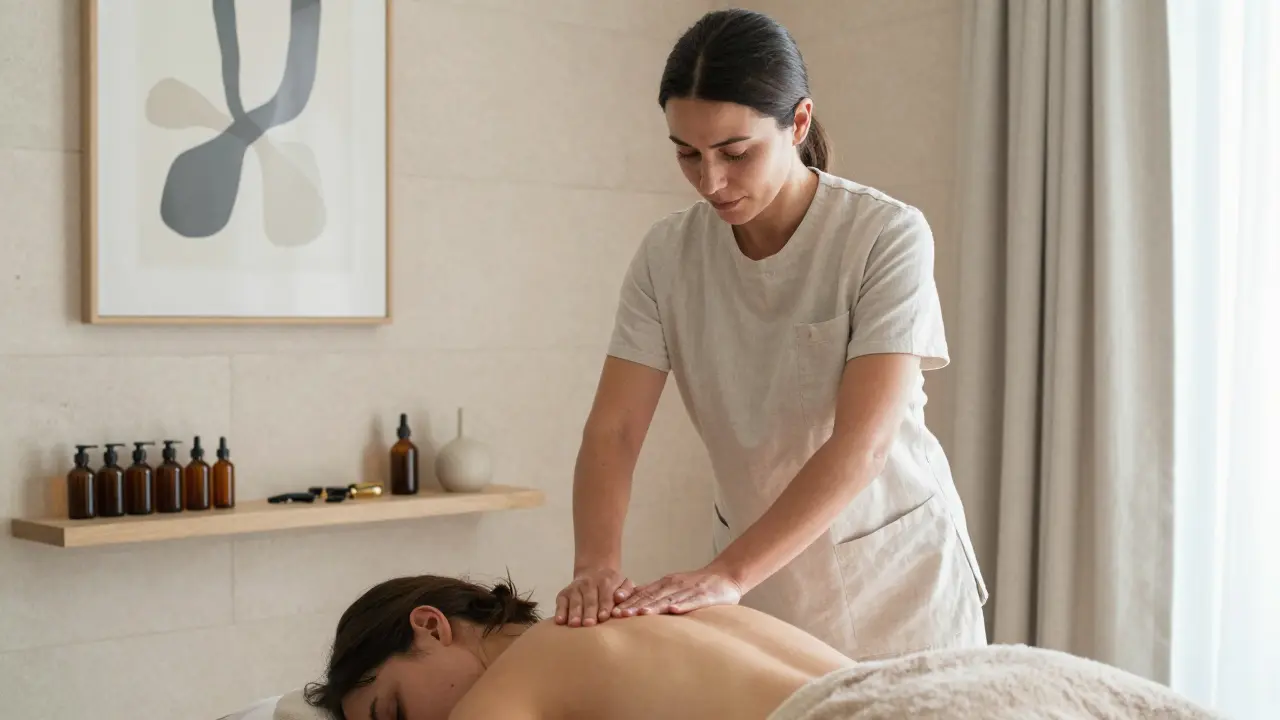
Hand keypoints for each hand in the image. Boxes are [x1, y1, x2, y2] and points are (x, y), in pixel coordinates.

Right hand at [555, 567, 635, 626]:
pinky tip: (560, 621)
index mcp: (605, 581)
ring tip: (574, 624)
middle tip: (589, 624)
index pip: (605, 594)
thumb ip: (626, 591)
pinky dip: (560, 611)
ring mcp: (575, 588)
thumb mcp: (624, 584)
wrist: (595, 573)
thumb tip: (620, 597)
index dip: (604, 606)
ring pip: (574, 601)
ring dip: (574, 613)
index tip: (604, 617)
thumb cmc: (613, 586)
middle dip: (589, 612)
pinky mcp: (563, 594)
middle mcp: (588, 583)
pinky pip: (561, 602)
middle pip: (589, 599)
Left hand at [612, 565, 742, 616]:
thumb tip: (632, 602)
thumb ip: (656, 593)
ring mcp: (689, 590)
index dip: (629, 602)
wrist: (726, 576)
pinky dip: (682, 606)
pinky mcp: (705, 596)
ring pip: (669, 599)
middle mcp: (675, 585)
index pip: (644, 594)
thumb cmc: (697, 585)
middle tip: (619, 615)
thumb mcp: (674, 586)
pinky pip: (692, 602)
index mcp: (666, 584)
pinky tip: (673, 611)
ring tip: (640, 615)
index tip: (613, 611)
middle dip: (635, 606)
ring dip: (654, 607)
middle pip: (652, 596)